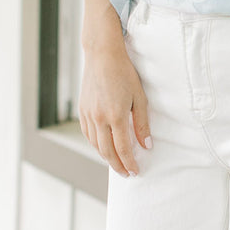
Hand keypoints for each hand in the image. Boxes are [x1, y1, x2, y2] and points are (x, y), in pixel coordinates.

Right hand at [79, 40, 151, 176]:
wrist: (102, 56)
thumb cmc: (124, 74)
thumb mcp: (139, 98)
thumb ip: (142, 124)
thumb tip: (147, 145)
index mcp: (115, 115)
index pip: (122, 148)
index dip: (129, 163)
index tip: (135, 171)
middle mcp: (99, 118)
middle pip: (107, 151)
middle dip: (117, 165)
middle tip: (126, 174)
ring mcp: (88, 114)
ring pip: (95, 144)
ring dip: (106, 157)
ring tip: (117, 163)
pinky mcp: (82, 110)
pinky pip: (88, 134)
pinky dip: (96, 144)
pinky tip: (103, 147)